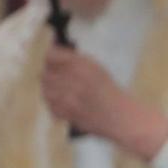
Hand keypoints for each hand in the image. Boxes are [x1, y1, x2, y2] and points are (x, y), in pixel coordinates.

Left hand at [40, 43, 167, 160]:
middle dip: (49, 74)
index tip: (52, 58)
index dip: (50, 57)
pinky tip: (63, 102)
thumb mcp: (96, 69)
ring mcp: (69, 98)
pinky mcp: (67, 113)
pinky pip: (51, 105)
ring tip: (60, 90)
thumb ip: (75, 60)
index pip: (52, 56)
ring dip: (50, 89)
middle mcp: (74, 80)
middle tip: (56, 76)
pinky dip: (54, 104)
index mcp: (82, 66)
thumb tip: (54, 50)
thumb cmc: (110, 92)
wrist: (122, 117)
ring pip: (46, 90)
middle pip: (46, 73)